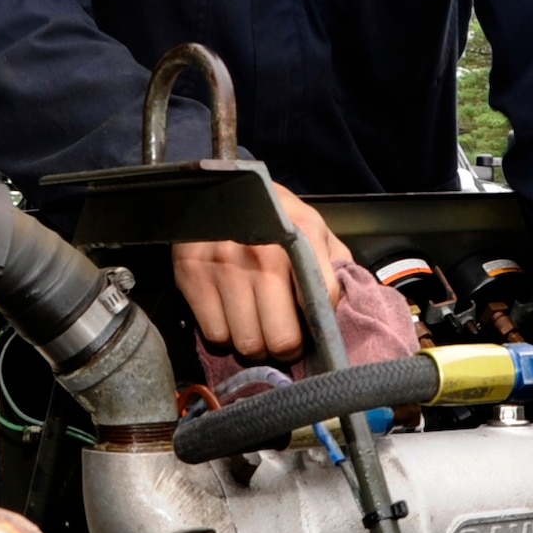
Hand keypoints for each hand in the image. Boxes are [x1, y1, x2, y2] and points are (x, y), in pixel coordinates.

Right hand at [173, 183, 352, 359]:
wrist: (222, 185)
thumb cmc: (275, 216)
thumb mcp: (315, 230)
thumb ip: (335, 270)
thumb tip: (341, 316)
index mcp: (300, 239)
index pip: (319, 309)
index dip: (318, 331)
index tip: (312, 335)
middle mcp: (260, 254)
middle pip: (279, 339)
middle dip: (285, 346)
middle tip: (282, 336)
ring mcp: (222, 265)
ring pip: (246, 343)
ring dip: (253, 342)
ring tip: (255, 322)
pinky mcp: (191, 273)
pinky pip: (214, 334)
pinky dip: (224, 333)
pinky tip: (230, 313)